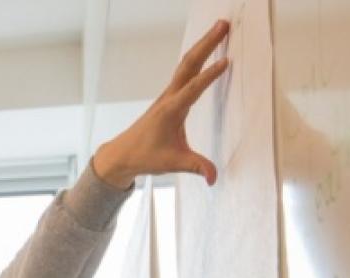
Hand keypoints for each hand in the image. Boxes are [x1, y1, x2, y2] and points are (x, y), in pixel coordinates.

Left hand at [92, 19, 232, 188]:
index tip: (227, 61)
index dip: (209, 76)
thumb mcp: (172, 163)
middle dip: (207, 44)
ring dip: (203, 44)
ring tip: (220, 27)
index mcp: (170, 111)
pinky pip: (184, 70)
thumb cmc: (145, 156)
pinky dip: (197, 56)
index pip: (193, 89)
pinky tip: (206, 46)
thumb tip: (213, 178)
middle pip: (189, 64)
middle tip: (223, 25)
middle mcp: (169, 98)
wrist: (122, 154)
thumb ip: (196, 167)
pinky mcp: (169, 96)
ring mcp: (168, 95)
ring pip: (187, 64)